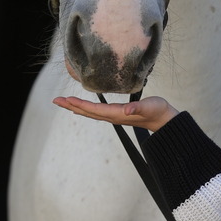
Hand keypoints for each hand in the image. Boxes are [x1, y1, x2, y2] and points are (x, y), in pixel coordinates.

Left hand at [52, 94, 178, 130]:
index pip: (94, 109)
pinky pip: (97, 113)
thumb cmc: (158, 111)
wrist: (164, 121)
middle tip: (56, 100)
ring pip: (91, 113)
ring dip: (76, 107)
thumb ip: (138, 107)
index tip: (66, 99)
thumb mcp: (150, 106)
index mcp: (117, 114)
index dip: (80, 104)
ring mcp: (114, 117)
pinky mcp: (117, 115)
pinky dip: (86, 109)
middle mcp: (113, 117)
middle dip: (72, 106)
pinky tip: (82, 108)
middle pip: (88, 112)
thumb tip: (126, 110)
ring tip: (64, 103)